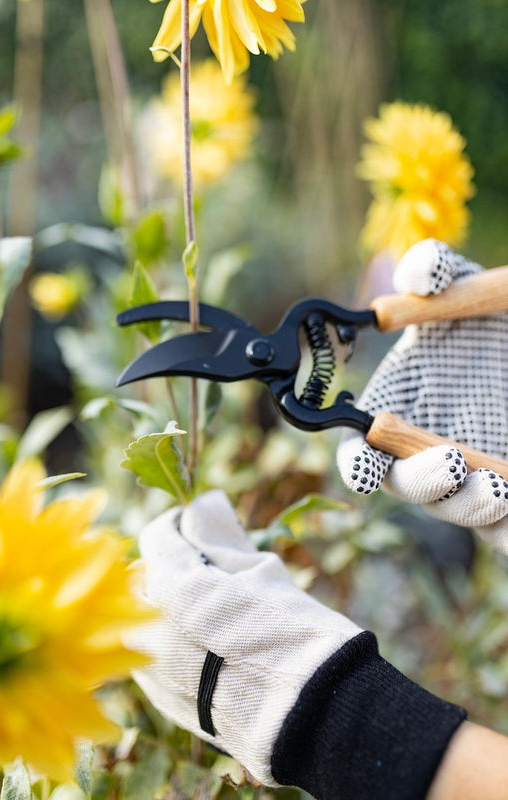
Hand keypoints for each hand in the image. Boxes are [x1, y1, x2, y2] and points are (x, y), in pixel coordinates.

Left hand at [128, 490, 466, 798]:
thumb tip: (203, 505)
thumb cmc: (290, 632)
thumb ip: (220, 536)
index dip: (178, 524)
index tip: (196, 525)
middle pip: (140, 575)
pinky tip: (203, 644)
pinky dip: (166, 638)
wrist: (304, 715)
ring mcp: (150, 663)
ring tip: (203, 608)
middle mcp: (149, 622)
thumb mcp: (260, 571)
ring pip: (139, 616)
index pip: (157, 535)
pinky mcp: (159, 695)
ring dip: (162, 603)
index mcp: (173, 583)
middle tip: (203, 567)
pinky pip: (148, 652)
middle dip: (166, 565)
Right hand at [337, 239, 507, 553]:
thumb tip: (417, 277)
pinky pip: (501, 525)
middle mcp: (428, 448)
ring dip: (469, 503)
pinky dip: (501, 519)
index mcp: (400, 409)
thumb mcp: (470, 287)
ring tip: (495, 487)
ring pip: (458, 508)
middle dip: (423, 482)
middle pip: (408, 486)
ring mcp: (471, 476)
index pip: (362, 451)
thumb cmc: (489, 322)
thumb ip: (435, 274)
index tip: (366, 465)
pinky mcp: (507, 498)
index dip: (359, 463)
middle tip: (449, 462)